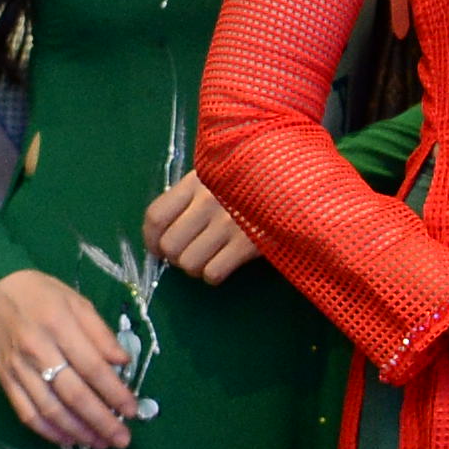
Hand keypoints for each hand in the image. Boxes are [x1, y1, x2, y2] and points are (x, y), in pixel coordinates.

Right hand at [0, 269, 136, 448]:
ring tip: (100, 443)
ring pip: (51, 410)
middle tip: (122, 439)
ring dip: (78, 432)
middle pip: (73, 395)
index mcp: (59, 326)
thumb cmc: (43, 294)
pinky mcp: (5, 381)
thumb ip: (101, 334)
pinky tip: (69, 439)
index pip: (92, 368)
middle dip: (101, 421)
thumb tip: (124, 363)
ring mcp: (18, 369)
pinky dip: (49, 432)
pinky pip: (27, 414)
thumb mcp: (78, 302)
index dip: (115, 393)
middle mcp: (37, 351)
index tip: (132, 410)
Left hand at [138, 171, 257, 284]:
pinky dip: (213, 275)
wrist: (298, 180)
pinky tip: (224, 263)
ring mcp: (229, 224)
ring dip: (195, 267)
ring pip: (189, 264)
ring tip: (209, 258)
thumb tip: (162, 234)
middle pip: (170, 246)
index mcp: (197, 181)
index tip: (157, 248)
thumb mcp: (219, 174)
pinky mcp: (248, 244)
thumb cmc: (252, 179)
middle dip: (175, 257)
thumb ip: (191, 194)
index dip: (150, 239)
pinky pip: (213, 273)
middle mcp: (208, 202)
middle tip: (188, 253)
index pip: (156, 216)